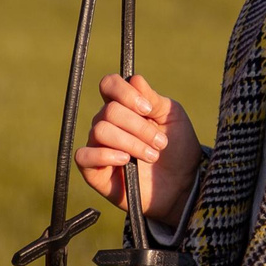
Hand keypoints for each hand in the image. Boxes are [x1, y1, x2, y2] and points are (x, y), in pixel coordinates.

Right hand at [74, 73, 202, 226]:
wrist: (182, 185)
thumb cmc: (177, 148)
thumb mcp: (172, 117)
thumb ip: (154, 99)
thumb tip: (134, 79)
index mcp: (124, 106)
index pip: (109, 84)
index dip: (125, 93)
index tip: (148, 109)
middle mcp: (107, 122)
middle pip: (110, 111)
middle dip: (139, 127)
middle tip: (161, 143)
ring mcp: (98, 146)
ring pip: (100, 130)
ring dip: (131, 143)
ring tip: (152, 156)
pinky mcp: (93, 171)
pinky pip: (84, 156)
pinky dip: (104, 155)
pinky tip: (125, 161)